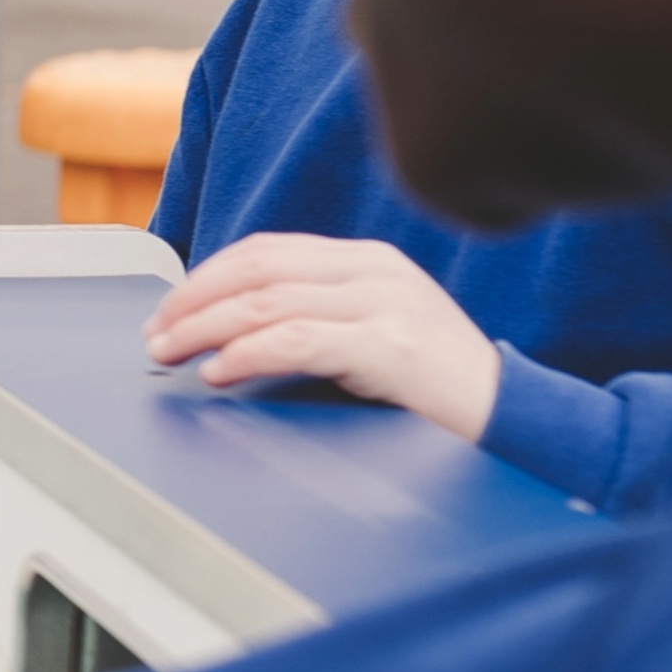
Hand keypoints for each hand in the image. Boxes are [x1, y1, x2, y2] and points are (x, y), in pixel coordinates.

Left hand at [143, 233, 499, 437]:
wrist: (516, 420)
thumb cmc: (438, 389)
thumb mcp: (374, 335)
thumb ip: (318, 321)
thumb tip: (231, 334)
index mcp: (368, 261)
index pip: (267, 250)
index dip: (206, 276)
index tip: (169, 308)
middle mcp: (375, 271)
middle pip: (258, 268)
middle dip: (194, 300)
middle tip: (155, 333)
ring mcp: (386, 304)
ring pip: (268, 301)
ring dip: (205, 328)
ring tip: (170, 353)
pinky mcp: (392, 346)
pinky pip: (299, 339)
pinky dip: (247, 354)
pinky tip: (220, 371)